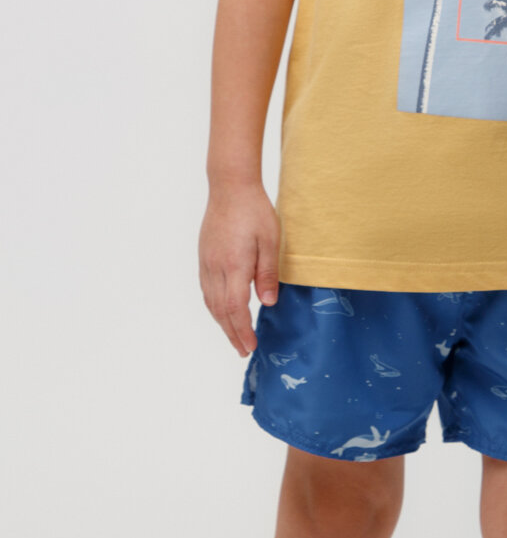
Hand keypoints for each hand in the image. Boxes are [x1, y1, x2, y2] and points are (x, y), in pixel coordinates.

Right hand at [198, 183, 280, 355]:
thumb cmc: (255, 210)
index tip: (250, 346)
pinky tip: (222, 312)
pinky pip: (206, 290)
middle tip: (244, 350)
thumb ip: (268, 273)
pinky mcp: (204, 257)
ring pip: (211, 302)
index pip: (235, 308)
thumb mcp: (270, 240)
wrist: (230, 187)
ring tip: (234, 337)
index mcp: (234, 265)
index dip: (241, 331)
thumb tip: (268, 303)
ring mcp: (207, 263)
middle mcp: (216, 268)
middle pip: (221, 311)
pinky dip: (214, 307)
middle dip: (232, 334)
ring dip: (222, 323)